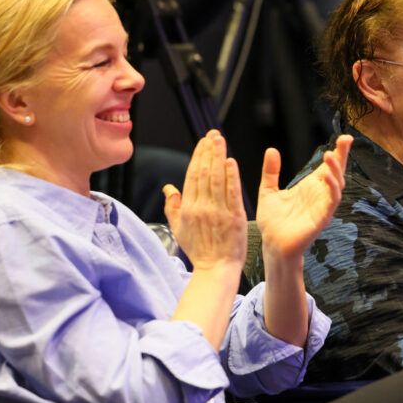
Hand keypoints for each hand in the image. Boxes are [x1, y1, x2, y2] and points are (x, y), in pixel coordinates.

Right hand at [163, 131, 247, 271]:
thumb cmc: (198, 249)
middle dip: (208, 151)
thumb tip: (168, 188)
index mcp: (188, 208)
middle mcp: (201, 207)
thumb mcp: (178, 228)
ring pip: (217, 179)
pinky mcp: (234, 217)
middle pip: (204, 173)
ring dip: (218, 157)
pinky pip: (231, 193)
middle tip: (213, 134)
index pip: (192, 176)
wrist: (215, 269)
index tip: (203, 141)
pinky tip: (231, 162)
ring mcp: (218, 212)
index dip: (198, 156)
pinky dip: (231, 177)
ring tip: (220, 140)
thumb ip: (173, 206)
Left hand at [255, 135, 352, 261]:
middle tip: (345, 140)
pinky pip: (332, 201)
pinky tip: (328, 177)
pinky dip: (333, 188)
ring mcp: (323, 206)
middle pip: (337, 172)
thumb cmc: (273, 222)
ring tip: (330, 155)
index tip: (343, 137)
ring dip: (336, 170)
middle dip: (343, 156)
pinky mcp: (322, 218)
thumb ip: (270, 172)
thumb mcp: (268, 191)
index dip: (337, 152)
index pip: (327, 166)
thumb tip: (271, 149)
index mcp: (310, 187)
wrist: (272, 245)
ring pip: (337, 185)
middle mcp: (320, 195)